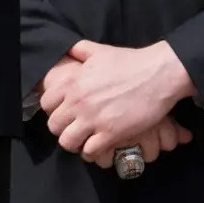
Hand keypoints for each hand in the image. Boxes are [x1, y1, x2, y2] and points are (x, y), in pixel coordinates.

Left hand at [43, 41, 198, 166]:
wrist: (157, 74)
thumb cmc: (130, 62)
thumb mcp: (100, 50)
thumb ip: (80, 50)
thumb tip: (69, 50)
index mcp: (73, 82)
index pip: (46, 103)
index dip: (54, 109)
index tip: (65, 111)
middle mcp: (78, 102)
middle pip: (54, 126)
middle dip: (63, 128)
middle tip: (75, 127)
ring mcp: (94, 119)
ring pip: (68, 142)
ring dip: (75, 143)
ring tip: (84, 140)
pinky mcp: (111, 133)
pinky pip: (90, 152)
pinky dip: (92, 152)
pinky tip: (99, 145)